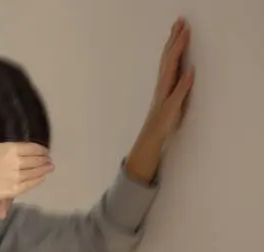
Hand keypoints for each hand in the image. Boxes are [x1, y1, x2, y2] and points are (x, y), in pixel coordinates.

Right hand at [0, 105, 52, 204]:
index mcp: (9, 150)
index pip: (32, 148)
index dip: (41, 149)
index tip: (45, 150)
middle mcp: (17, 163)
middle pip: (36, 159)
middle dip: (44, 158)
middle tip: (49, 158)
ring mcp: (17, 177)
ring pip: (36, 171)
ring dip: (45, 168)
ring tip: (50, 167)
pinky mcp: (15, 190)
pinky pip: (31, 184)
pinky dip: (39, 180)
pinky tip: (42, 178)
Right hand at [126, 17, 195, 182]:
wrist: (150, 140)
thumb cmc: (161, 121)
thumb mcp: (170, 100)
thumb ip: (175, 85)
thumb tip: (184, 70)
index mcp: (163, 84)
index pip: (169, 59)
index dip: (174, 42)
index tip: (179, 26)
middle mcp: (162, 87)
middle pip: (168, 60)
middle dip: (175, 41)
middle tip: (180, 23)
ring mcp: (165, 97)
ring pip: (170, 71)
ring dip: (177, 54)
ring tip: (184, 37)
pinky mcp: (170, 108)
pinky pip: (177, 93)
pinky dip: (183, 82)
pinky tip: (190, 71)